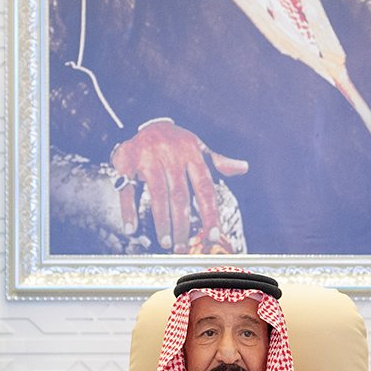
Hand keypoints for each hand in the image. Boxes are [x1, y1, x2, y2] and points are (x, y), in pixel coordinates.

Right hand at [112, 120, 247, 251]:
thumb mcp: (199, 148)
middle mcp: (171, 156)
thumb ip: (219, 163)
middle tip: (182, 247)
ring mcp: (148, 158)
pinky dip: (128, 211)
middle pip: (180, 196)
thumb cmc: (178, 143)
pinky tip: (131, 229)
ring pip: (157, 195)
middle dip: (182, 224)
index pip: (205, 187)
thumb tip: (243, 168)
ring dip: (161, 222)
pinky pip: (127, 190)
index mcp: (192, 154)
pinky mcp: (127, 162)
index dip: (210, 212)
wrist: (147, 124)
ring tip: (166, 243)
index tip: (214, 235)